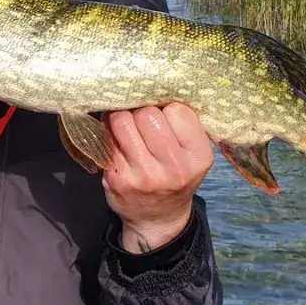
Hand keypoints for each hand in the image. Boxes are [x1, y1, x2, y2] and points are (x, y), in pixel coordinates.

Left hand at [102, 104, 213, 253]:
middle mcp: (174, 168)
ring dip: (122, 118)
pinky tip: (115, 139)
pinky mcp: (118, 179)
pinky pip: (106, 138)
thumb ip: (184, 125)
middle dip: (141, 111)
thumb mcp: (193, 154)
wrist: (158, 219)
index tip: (165, 116)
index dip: (167, 108)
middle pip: (147, 113)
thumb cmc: (176, 176)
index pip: (177, 110)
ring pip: (122, 121)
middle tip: (142, 120)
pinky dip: (108, 132)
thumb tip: (154, 85)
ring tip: (126, 125)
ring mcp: (144, 176)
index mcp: (199, 157)